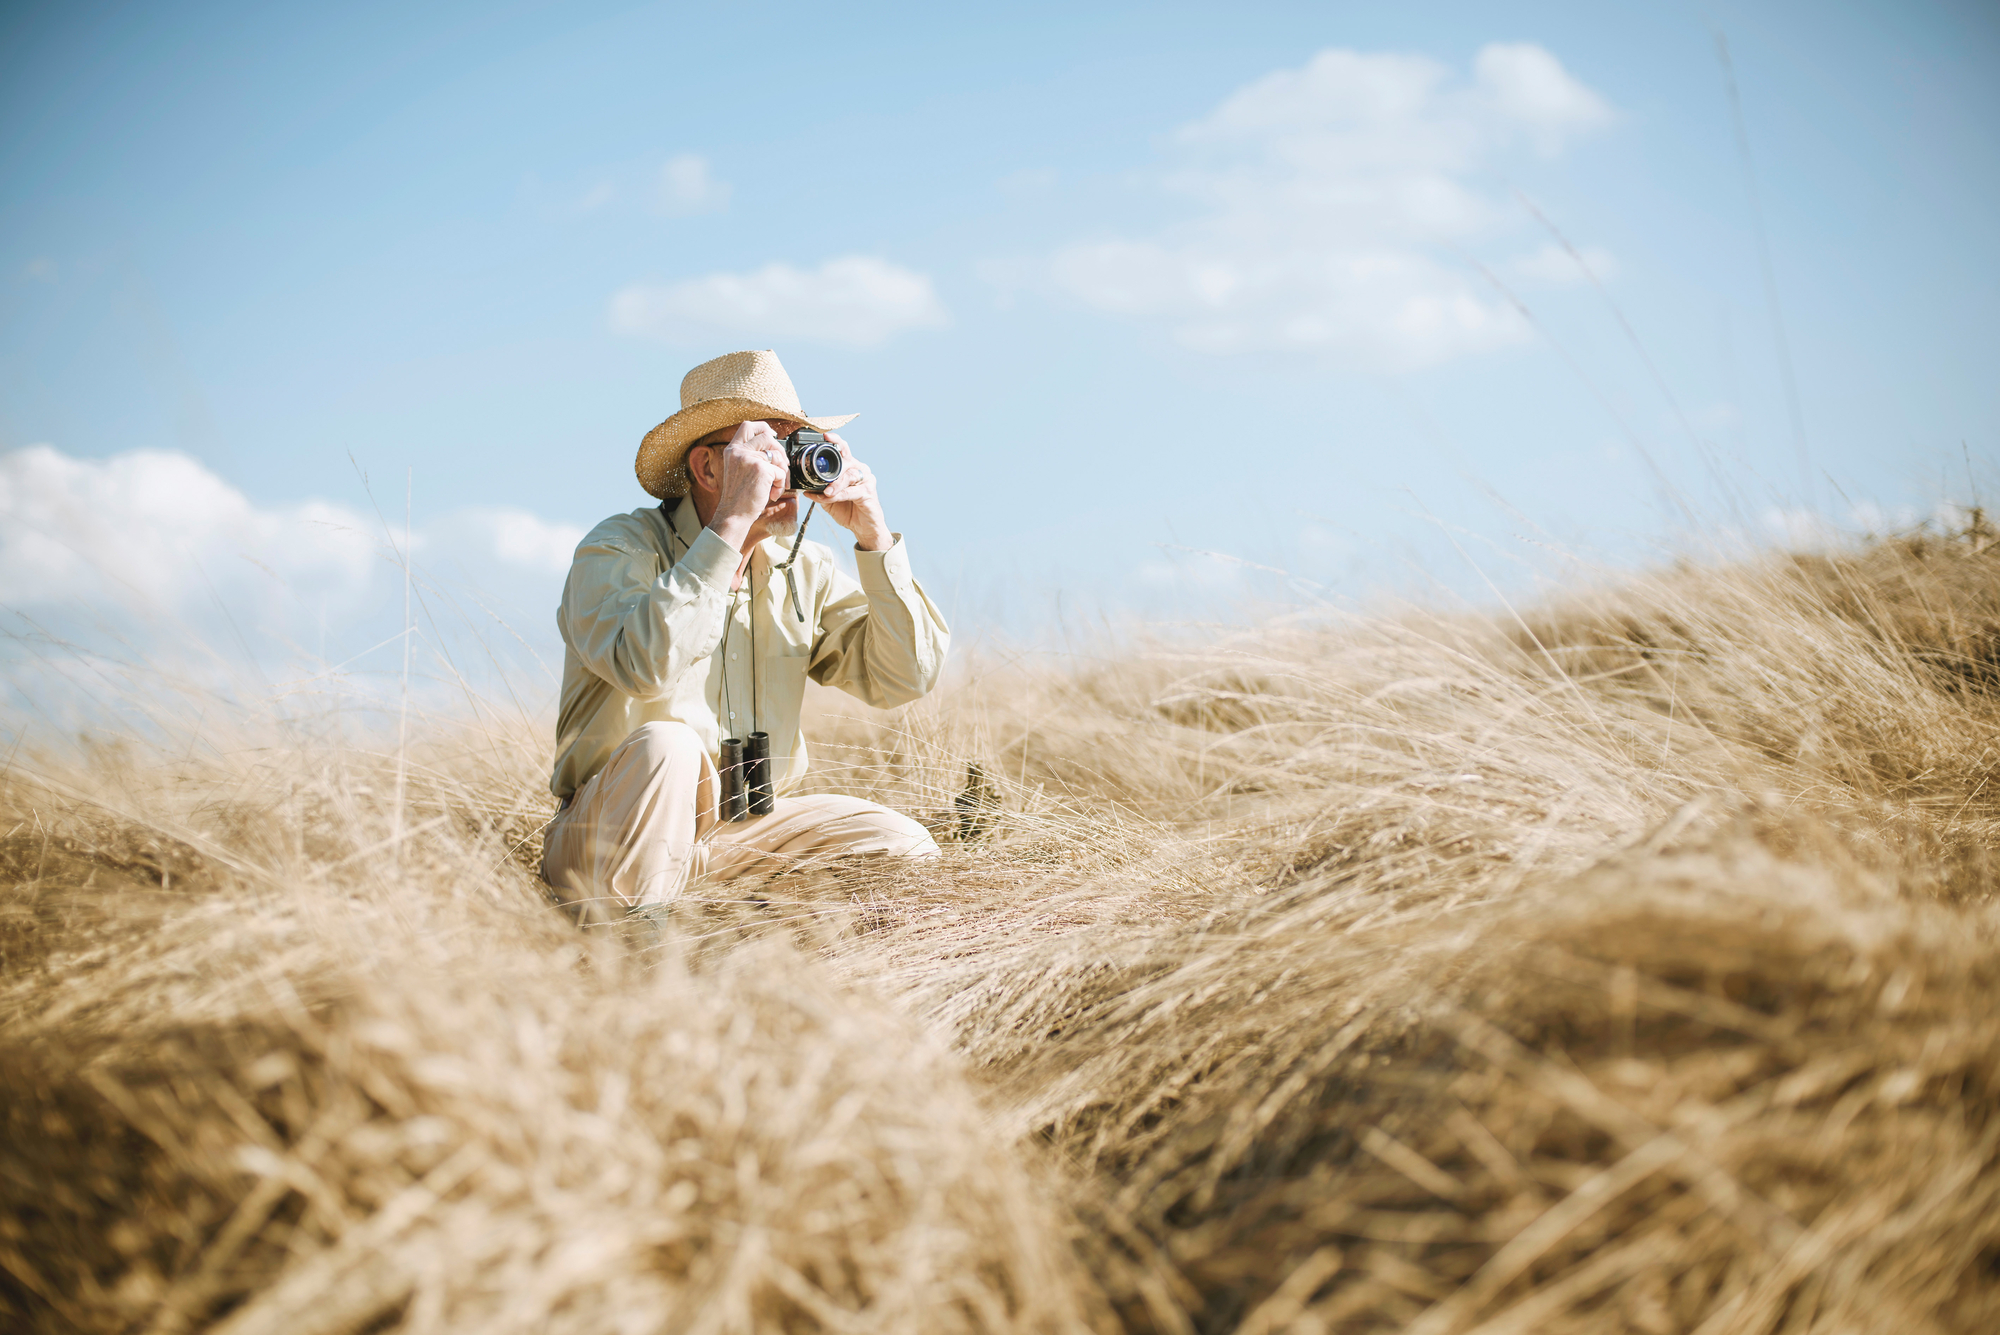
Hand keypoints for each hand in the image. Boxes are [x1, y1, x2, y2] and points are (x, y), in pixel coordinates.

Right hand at [709, 421, 786, 551]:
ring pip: (777, 455)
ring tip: (774, 487)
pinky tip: (772, 494)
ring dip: (781, 472)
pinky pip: (780, 471)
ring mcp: (749, 458)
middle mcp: (739, 451)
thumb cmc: (739, 497)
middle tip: (781, 466)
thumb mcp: (738, 470)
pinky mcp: (761, 468)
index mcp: (732, 450)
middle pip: (767, 437)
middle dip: (779, 451)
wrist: (734, 514)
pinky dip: (780, 484)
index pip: (747, 426)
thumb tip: (774, 448)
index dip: (763, 427)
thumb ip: (750, 456)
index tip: (773, 435)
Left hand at [813, 433, 890, 551]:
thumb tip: (804, 488)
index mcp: (851, 468)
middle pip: (845, 461)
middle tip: (819, 477)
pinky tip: (830, 498)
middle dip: (831, 469)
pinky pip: (851, 491)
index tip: (825, 436)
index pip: (844, 450)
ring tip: (826, 492)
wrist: (864, 528)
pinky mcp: (869, 492)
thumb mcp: (830, 500)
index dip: (836, 441)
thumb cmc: (849, 511)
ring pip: (848, 476)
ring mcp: (866, 480)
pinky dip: (838, 495)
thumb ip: (820, 491)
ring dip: (835, 484)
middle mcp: (860, 470)